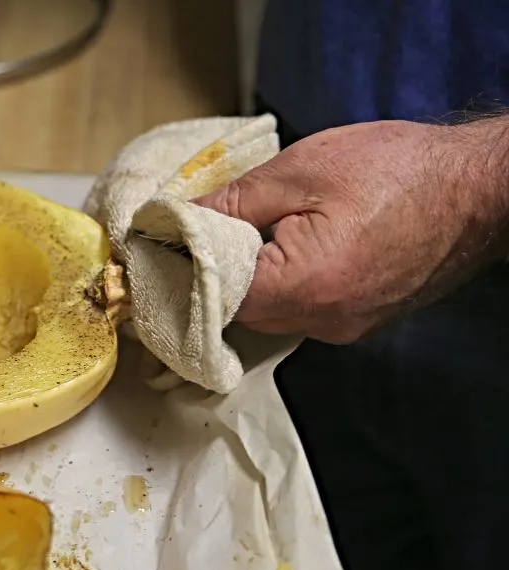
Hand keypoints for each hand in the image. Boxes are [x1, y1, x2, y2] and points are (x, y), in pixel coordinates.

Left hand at [192, 118, 508, 343]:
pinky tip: (282, 250)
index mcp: (304, 288)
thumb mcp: (301, 170)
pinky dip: (282, 285)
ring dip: (249, 281)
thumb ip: (233, 203)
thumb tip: (182, 220)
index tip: (164, 245)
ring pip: (269, 314)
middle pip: (238, 313)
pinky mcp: (360, 319)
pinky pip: (302, 311)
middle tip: (197, 236)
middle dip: (213, 275)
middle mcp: (324, 321)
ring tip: (241, 237)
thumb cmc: (401, 172)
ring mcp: (345, 326)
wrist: (480, 188)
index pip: (213, 298)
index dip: (183, 269)